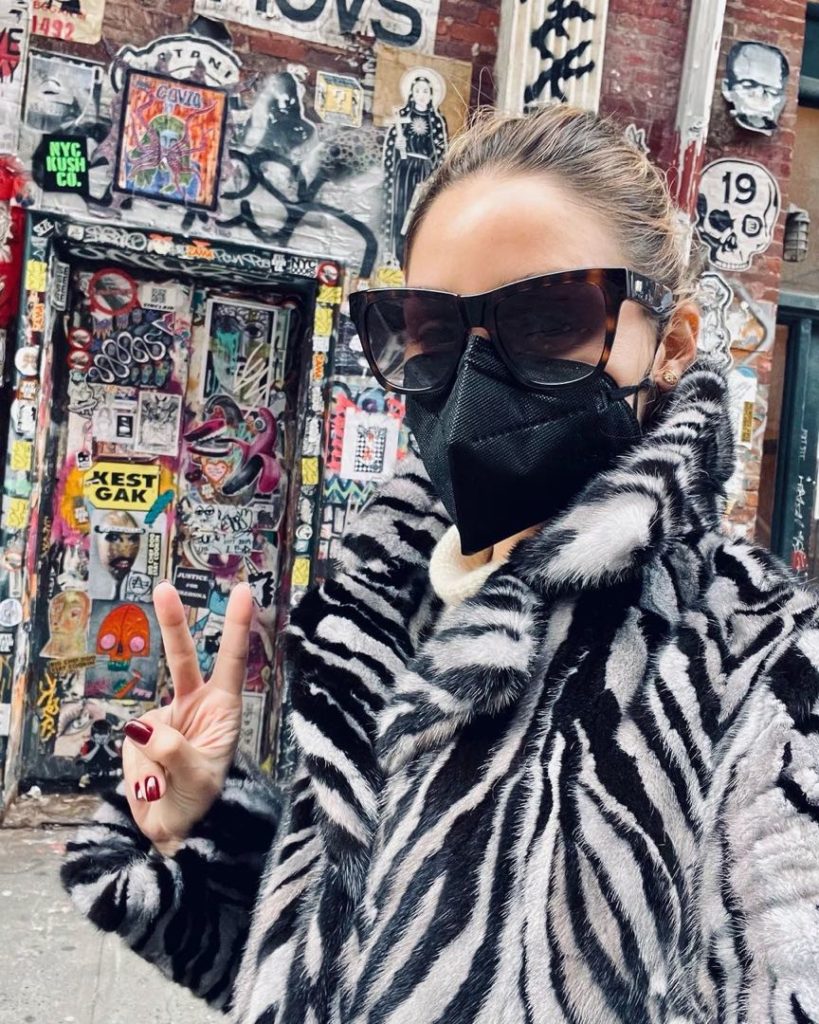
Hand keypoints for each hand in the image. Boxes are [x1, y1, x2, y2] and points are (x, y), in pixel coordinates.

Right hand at [122, 580, 251, 853]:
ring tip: (166, 789)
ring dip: (150, 764)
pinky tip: (152, 788)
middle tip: (163, 587)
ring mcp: (165, 720)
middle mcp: (196, 707)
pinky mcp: (139, 738)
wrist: (177, 833)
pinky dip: (139, 774)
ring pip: (145, 727)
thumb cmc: (201, 806)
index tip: (243, 590)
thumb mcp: (196, 782)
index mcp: (223, 710)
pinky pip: (131, 749)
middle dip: (172, 622)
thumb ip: (171, 753)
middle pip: (182, 658)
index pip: (231, 661)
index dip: (236, 626)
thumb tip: (141, 726)